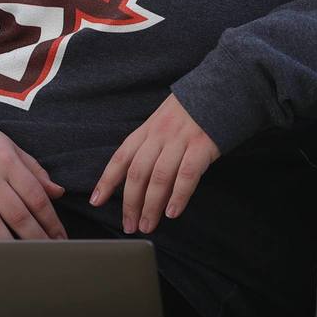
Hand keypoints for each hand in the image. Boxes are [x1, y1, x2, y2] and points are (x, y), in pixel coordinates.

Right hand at [0, 120, 68, 240]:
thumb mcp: (8, 145)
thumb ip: (33, 170)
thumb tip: (57, 192)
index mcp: (6, 161)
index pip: (35, 196)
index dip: (50, 220)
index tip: (59, 236)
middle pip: (16, 213)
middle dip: (35, 237)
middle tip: (47, 252)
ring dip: (9, 244)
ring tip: (23, 257)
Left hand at [89, 93, 220, 233]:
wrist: (219, 90)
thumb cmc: (189, 113)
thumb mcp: (163, 123)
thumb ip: (151, 149)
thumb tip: (142, 186)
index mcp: (147, 130)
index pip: (121, 157)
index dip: (107, 180)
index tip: (96, 200)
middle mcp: (159, 135)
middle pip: (138, 172)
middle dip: (131, 203)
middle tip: (129, 225)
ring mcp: (181, 140)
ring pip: (159, 177)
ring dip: (151, 206)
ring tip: (147, 225)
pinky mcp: (202, 146)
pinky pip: (187, 175)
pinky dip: (178, 196)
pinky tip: (173, 212)